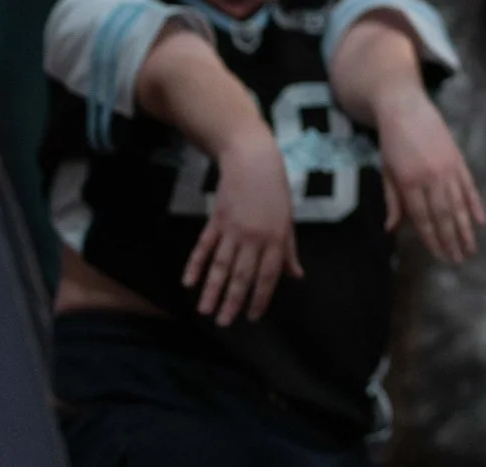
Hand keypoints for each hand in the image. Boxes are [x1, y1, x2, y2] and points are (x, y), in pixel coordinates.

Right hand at [184, 132, 300, 325]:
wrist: (253, 161)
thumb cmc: (275, 191)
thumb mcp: (288, 220)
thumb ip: (289, 250)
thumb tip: (296, 276)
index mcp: (276, 238)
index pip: (267, 276)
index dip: (259, 298)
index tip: (251, 317)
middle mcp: (254, 237)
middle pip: (241, 275)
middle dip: (232, 301)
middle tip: (224, 323)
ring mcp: (232, 229)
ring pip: (220, 266)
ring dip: (211, 290)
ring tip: (205, 311)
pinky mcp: (215, 221)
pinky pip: (203, 247)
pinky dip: (195, 265)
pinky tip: (189, 282)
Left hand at [375, 88, 485, 264]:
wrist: (404, 107)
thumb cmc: (391, 142)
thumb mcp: (386, 172)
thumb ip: (392, 201)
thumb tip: (391, 230)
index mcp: (409, 183)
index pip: (424, 219)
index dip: (433, 241)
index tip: (441, 257)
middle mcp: (431, 178)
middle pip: (444, 216)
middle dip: (452, 241)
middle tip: (459, 260)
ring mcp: (448, 168)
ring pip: (459, 204)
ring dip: (465, 229)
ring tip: (471, 247)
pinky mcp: (458, 159)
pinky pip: (469, 186)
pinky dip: (475, 204)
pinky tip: (480, 220)